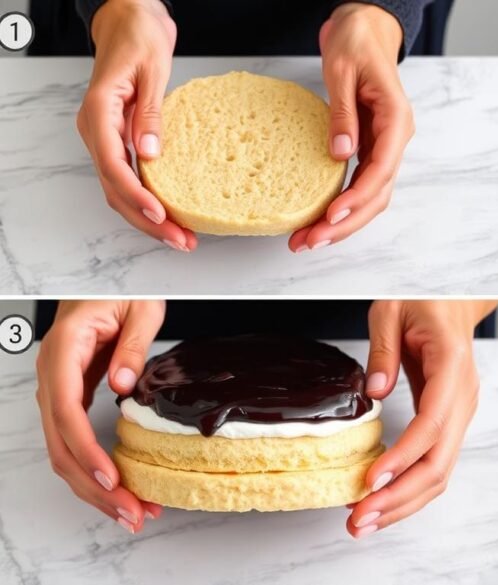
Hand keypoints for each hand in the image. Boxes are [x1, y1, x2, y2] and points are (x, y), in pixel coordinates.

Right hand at [35, 301, 165, 533]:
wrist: (106, 284)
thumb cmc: (121, 290)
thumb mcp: (140, 308)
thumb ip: (132, 346)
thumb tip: (123, 384)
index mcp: (64, 349)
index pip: (66, 412)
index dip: (87, 451)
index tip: (112, 478)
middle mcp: (52, 374)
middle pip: (61, 444)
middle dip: (94, 485)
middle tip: (131, 513)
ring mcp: (57, 387)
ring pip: (64, 450)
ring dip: (94, 487)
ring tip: (131, 513)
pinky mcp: (70, 396)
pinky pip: (74, 440)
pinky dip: (94, 469)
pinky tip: (118, 488)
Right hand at [77, 0, 194, 251]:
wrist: (129, 22)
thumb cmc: (139, 38)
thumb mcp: (153, 71)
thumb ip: (149, 114)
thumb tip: (150, 153)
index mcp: (100, 111)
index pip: (113, 165)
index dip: (136, 195)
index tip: (159, 214)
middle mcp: (96, 129)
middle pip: (115, 187)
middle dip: (146, 219)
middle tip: (180, 239)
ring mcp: (104, 137)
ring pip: (119, 188)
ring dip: (147, 217)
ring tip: (180, 237)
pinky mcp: (117, 140)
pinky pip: (126, 177)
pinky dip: (146, 200)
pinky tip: (169, 215)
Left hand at [289, 4, 414, 251]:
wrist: (366, 29)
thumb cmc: (357, 42)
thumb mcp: (342, 70)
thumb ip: (343, 113)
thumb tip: (340, 153)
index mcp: (396, 120)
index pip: (381, 170)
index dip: (357, 197)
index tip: (332, 215)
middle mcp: (395, 139)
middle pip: (377, 195)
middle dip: (345, 223)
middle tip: (311, 241)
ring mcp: (384, 146)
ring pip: (370, 197)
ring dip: (342, 223)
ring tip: (308, 239)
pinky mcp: (370, 148)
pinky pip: (360, 185)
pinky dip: (341, 206)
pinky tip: (319, 220)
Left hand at [346, 300, 496, 536]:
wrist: (452, 302)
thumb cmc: (423, 302)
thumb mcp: (391, 310)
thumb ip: (383, 350)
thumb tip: (373, 392)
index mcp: (452, 366)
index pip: (431, 423)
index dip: (403, 458)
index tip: (371, 481)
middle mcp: (463, 397)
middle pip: (439, 462)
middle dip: (400, 497)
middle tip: (359, 518)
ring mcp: (460, 413)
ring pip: (439, 472)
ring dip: (403, 502)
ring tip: (363, 520)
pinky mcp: (449, 422)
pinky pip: (433, 463)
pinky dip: (407, 487)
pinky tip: (380, 500)